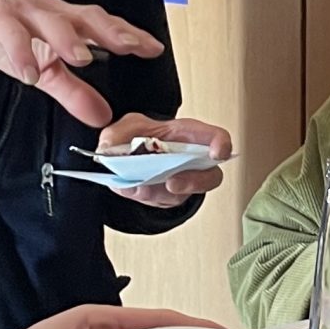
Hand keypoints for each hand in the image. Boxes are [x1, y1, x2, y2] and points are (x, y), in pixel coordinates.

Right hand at [0, 0, 163, 130]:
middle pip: (83, 16)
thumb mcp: (40, 68)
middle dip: (108, 31)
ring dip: (66, 38)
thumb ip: (72, 91)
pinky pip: (7, 32)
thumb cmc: (1, 33)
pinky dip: (19, 51)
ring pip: (47, 19)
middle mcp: (46, 11)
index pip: (102, 24)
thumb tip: (103, 117)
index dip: (128, 35)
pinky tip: (29, 72)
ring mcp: (18, 10)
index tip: (153, 49)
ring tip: (83, 59)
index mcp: (63, 20)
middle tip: (131, 47)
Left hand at [96, 113, 233, 207]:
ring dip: (159, 193)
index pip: (217, 138)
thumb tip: (108, 148)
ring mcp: (182, 182)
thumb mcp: (126, 126)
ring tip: (139, 186)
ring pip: (181, 195)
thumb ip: (116, 134)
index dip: (222, 145)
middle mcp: (193, 161)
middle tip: (172, 183)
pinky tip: (131, 188)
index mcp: (190, 135)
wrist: (131, 155)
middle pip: (209, 176)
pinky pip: (160, 202)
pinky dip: (144, 196)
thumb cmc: (140, 136)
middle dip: (192, 182)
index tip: (216, 153)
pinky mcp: (168, 198)